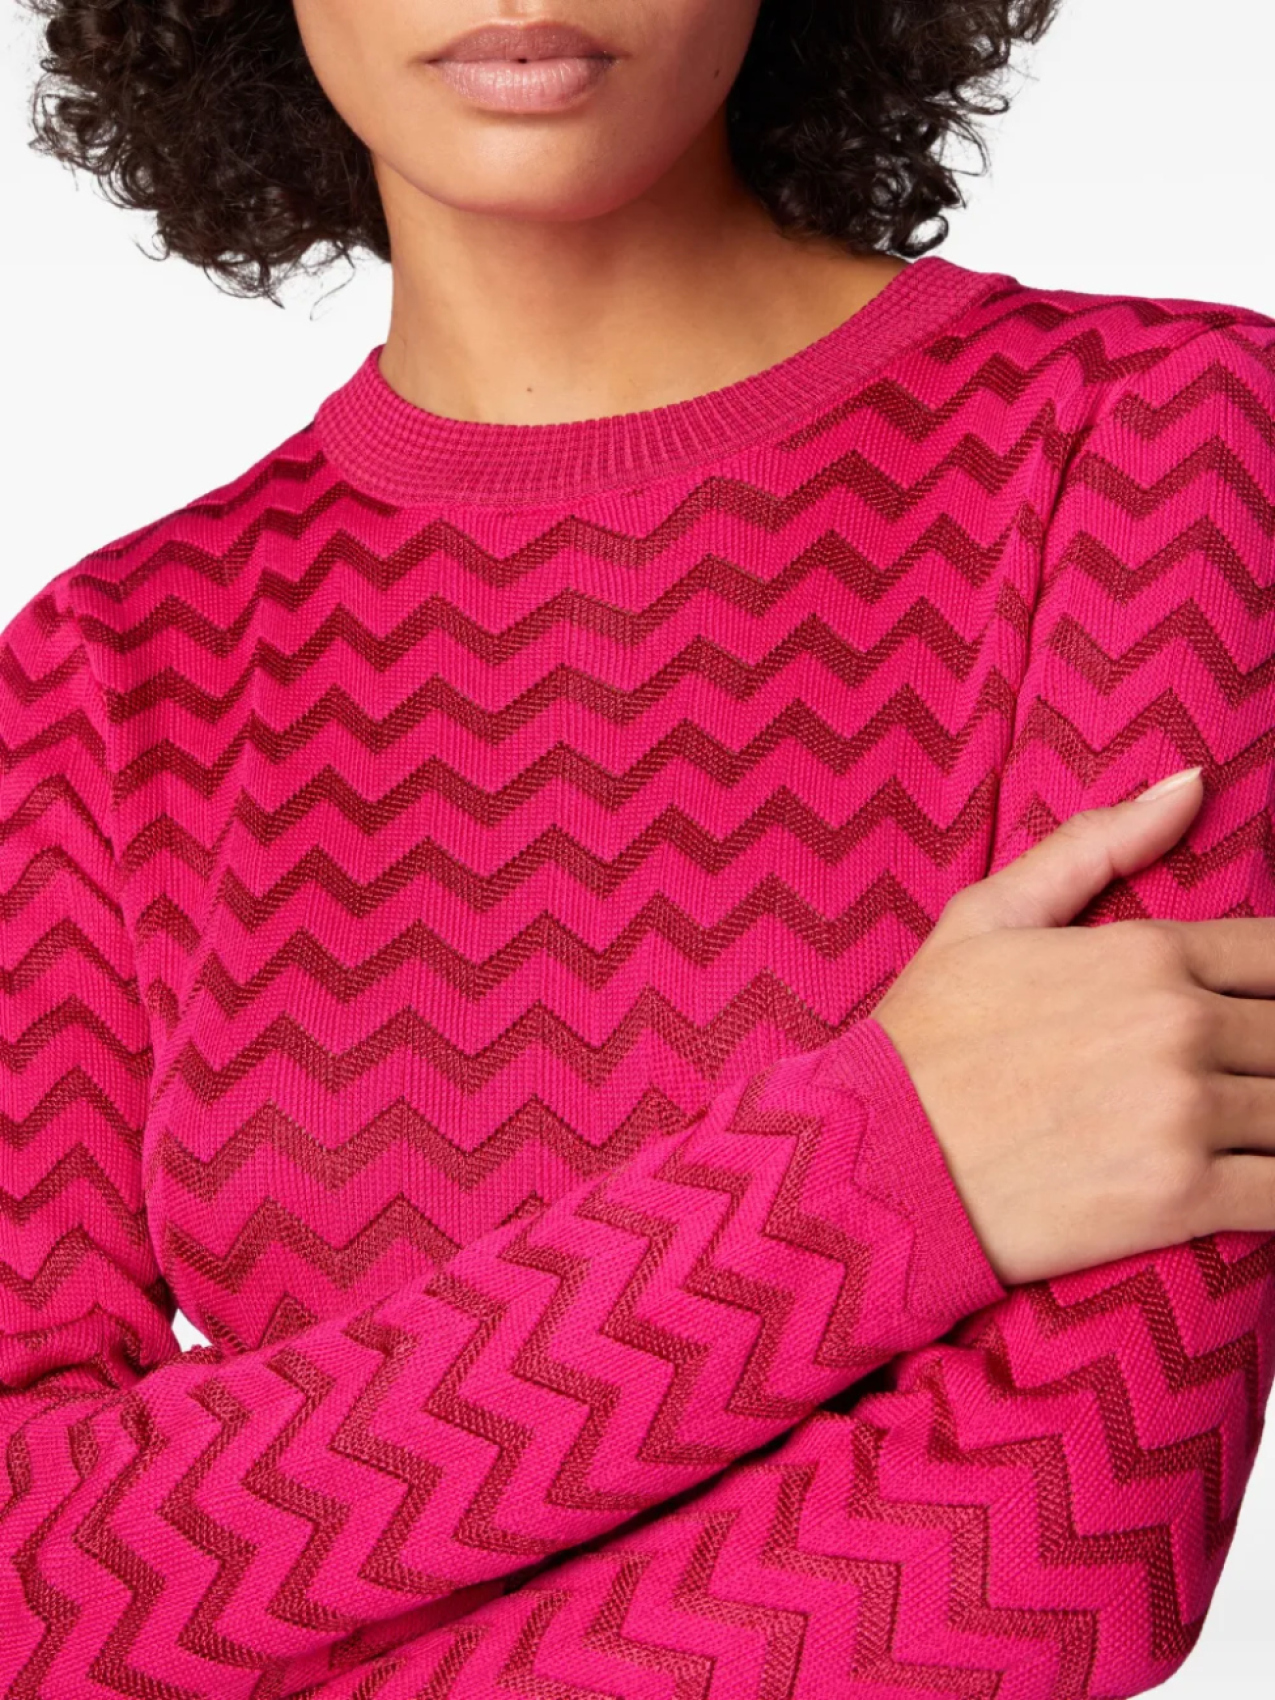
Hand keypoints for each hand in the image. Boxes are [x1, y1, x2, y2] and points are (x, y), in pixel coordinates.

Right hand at [873, 768, 1274, 1285]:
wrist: (871, 1157)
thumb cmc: (923, 1040)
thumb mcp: (988, 915)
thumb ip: (1097, 843)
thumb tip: (1192, 782)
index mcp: (1147, 951)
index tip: (1258, 1014)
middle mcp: (1179, 1023)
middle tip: (1249, 1073)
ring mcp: (1184, 1111)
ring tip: (1255, 1127)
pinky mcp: (1181, 1197)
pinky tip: (1263, 1184)